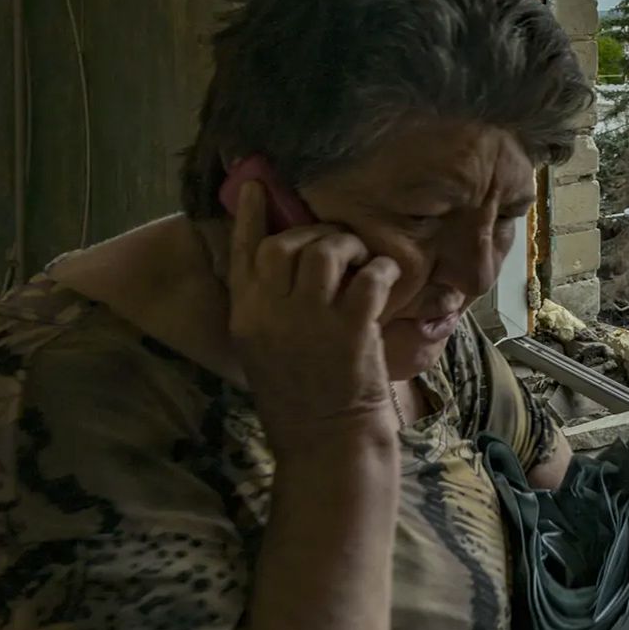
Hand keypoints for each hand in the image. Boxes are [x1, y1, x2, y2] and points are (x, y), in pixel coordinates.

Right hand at [226, 181, 403, 452]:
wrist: (326, 445)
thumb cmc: (302, 401)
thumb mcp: (266, 352)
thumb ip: (271, 309)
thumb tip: (290, 265)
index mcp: (245, 319)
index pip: (243, 254)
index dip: (251, 215)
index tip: (257, 184)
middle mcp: (271, 315)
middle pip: (283, 245)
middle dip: (313, 233)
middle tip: (338, 243)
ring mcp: (310, 321)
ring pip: (324, 252)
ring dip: (350, 246)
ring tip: (363, 261)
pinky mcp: (350, 330)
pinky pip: (368, 277)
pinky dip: (381, 271)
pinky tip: (385, 280)